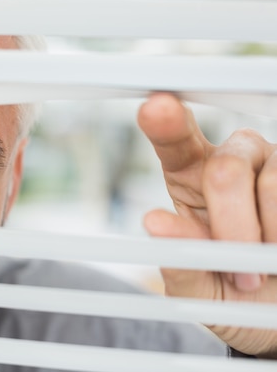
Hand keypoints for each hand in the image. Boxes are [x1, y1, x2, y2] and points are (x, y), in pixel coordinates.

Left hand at [137, 92, 276, 357]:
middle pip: (224, 171)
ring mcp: (274, 163)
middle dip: (231, 226)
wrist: (275, 312)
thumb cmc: (230, 294)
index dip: (166, 123)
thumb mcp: (198, 290)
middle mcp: (232, 159)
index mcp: (189, 176)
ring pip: (272, 185)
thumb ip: (180, 262)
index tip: (155, 108)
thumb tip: (155, 224)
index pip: (174, 142)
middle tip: (240, 275)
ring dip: (268, 237)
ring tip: (266, 269)